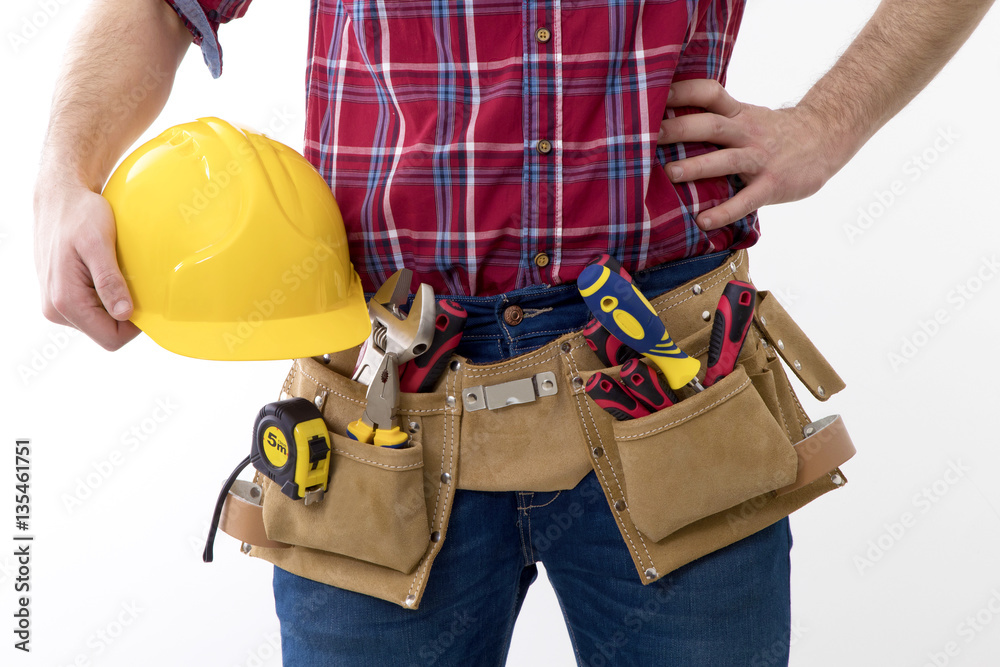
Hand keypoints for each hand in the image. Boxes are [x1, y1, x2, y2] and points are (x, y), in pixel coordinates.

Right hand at [33, 180, 139, 350]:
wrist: (59, 198)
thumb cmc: (80, 215)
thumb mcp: (99, 244)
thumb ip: (109, 281)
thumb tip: (124, 314)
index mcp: (65, 302)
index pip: (110, 338)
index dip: (134, 326)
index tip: (146, 300)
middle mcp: (56, 309)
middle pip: (105, 331)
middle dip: (125, 312)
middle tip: (133, 281)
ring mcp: (56, 304)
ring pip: (99, 321)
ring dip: (115, 302)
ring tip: (117, 272)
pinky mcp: (60, 295)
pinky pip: (91, 307)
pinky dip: (105, 294)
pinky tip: (107, 272)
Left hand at [658, 79, 840, 230]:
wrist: (826, 139)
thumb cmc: (775, 132)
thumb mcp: (748, 117)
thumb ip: (717, 118)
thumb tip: (669, 121)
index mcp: (738, 114)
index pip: (710, 94)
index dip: (684, 91)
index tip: (656, 92)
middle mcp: (747, 133)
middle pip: (711, 126)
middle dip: (680, 129)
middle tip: (649, 136)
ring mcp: (760, 159)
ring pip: (726, 161)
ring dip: (698, 166)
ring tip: (670, 173)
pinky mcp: (772, 185)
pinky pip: (746, 200)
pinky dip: (724, 212)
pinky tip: (703, 221)